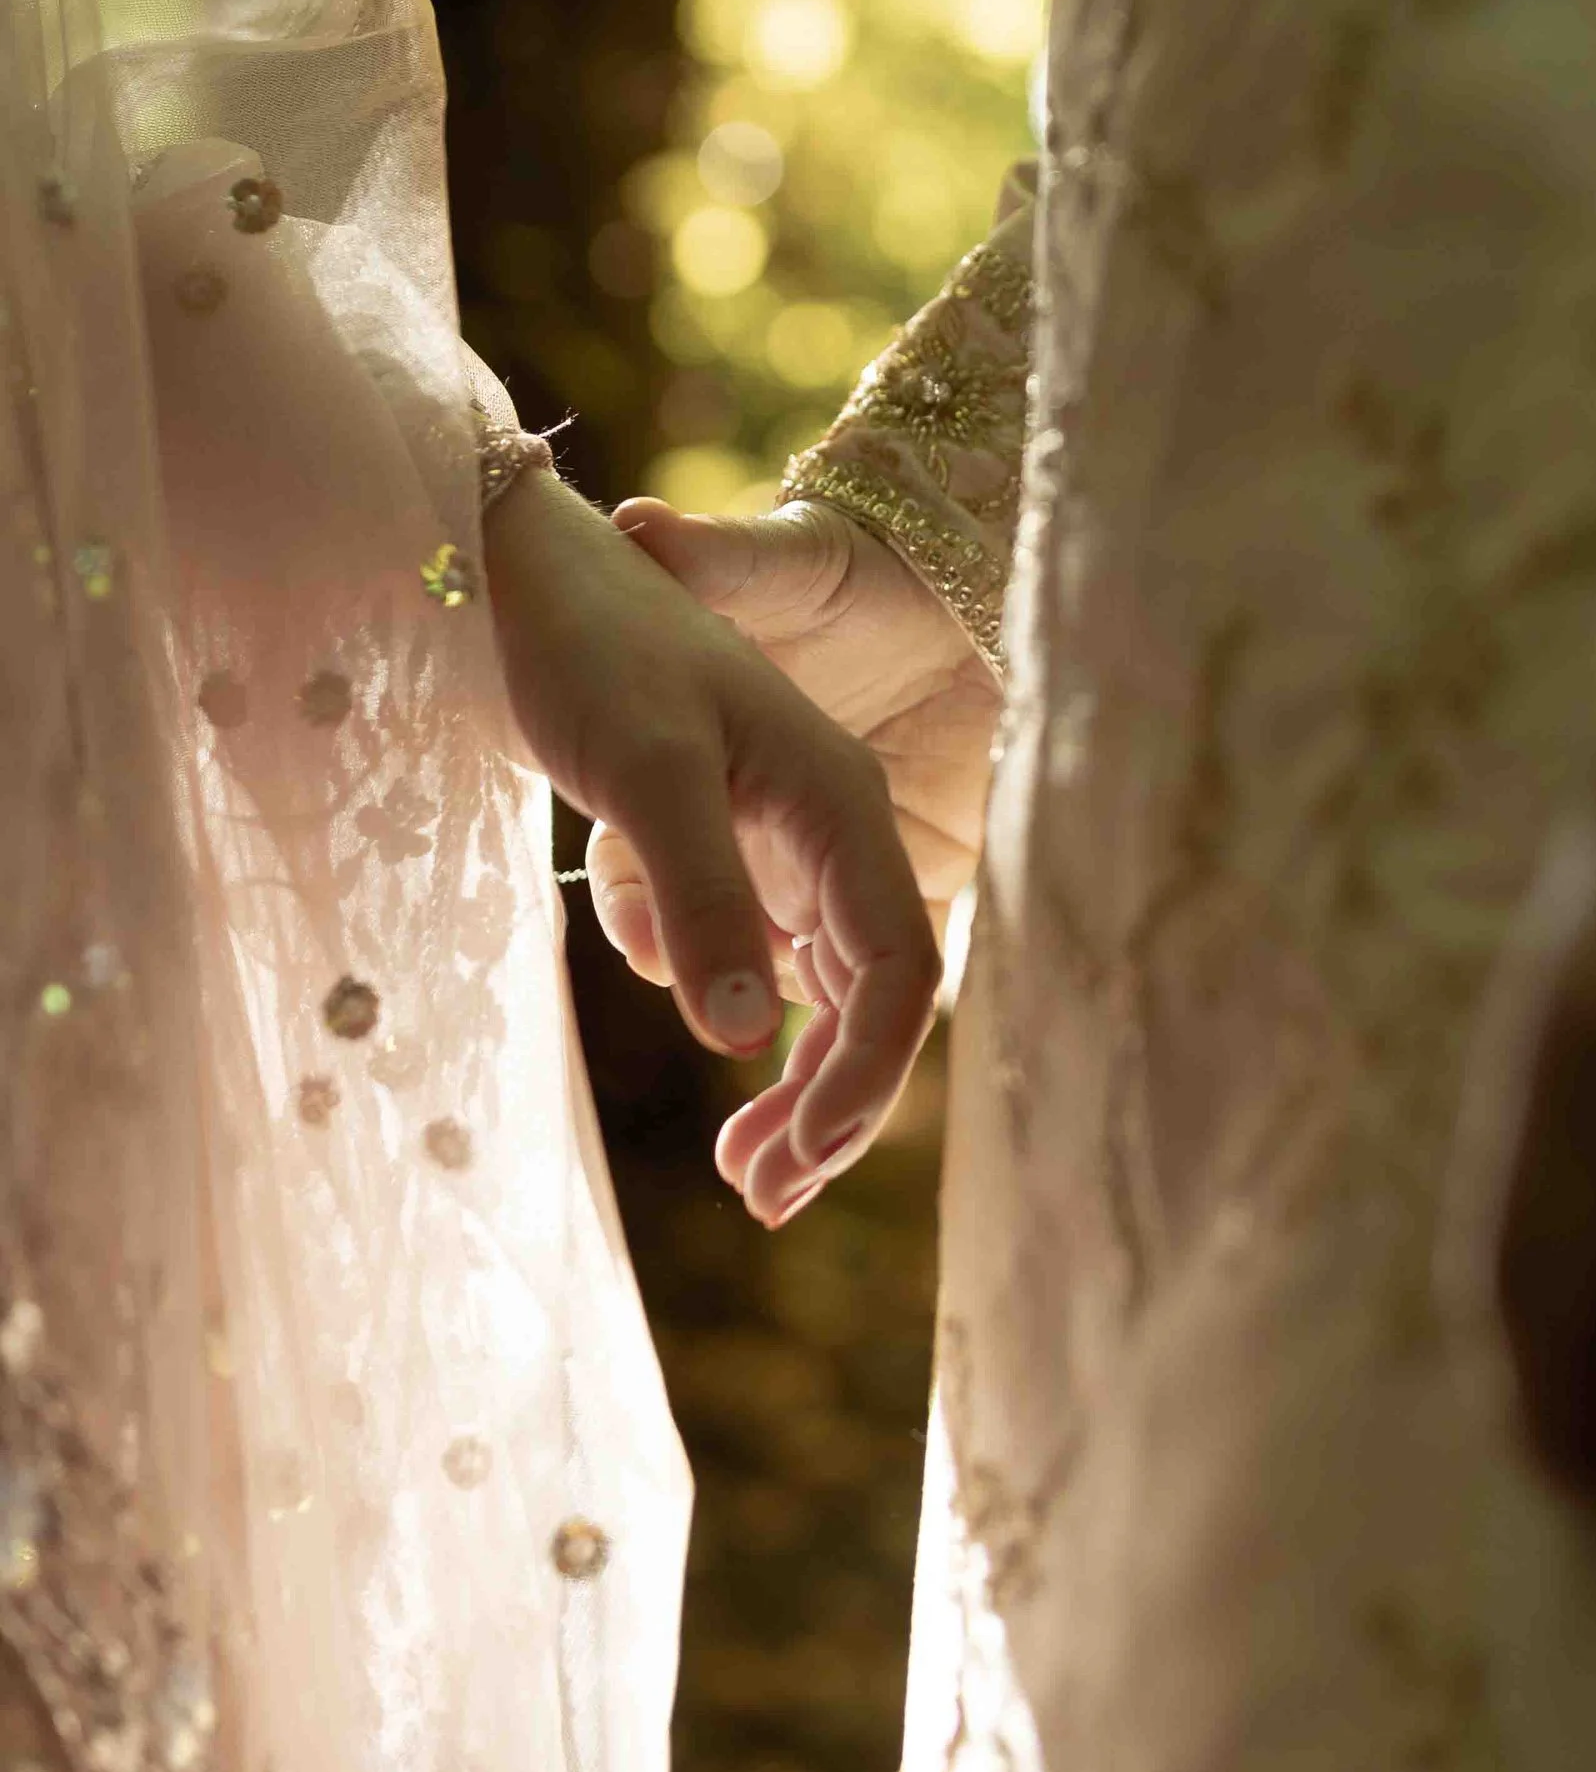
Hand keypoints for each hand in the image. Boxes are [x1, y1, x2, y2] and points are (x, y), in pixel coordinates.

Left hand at [484, 473, 939, 1207]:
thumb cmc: (589, 651)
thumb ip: (703, 904)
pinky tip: (620, 910)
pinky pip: (730, 941)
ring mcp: (780, 836)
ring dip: (778, 1077)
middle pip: (868, 1000)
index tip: (792, 1161)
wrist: (521, 571)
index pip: (897, 975)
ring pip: (807, 987)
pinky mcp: (724, 840)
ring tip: (733, 1170)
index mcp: (840, 807)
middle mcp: (830, 828)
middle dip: (827, 1107)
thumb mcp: (644, 777)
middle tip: (761, 1200)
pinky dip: (688, 965)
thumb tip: (747, 1045)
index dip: (862, 1080)